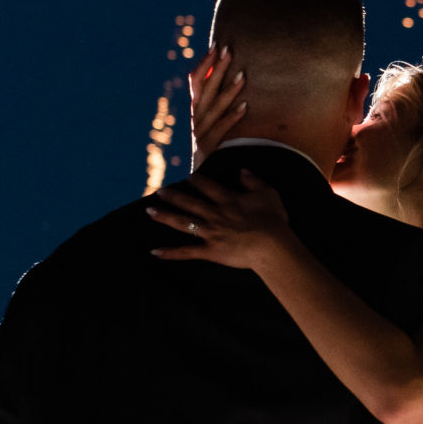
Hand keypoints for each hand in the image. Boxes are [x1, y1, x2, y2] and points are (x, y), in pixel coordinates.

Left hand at [147, 170, 293, 269]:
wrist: (271, 245)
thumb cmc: (273, 220)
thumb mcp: (268, 194)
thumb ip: (254, 181)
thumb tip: (243, 170)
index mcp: (228, 200)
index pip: (208, 187)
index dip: (197, 181)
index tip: (188, 178)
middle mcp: (215, 214)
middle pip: (190, 203)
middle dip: (173, 196)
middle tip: (159, 191)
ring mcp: (210, 233)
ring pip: (183, 223)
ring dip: (165, 216)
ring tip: (149, 211)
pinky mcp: (210, 251)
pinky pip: (187, 252)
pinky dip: (170, 253)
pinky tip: (154, 252)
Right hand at [188, 46, 246, 170]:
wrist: (188, 183)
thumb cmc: (203, 151)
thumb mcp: (204, 128)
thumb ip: (210, 108)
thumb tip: (224, 83)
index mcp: (192, 112)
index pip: (194, 82)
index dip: (204, 64)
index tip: (215, 47)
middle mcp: (194, 120)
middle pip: (204, 90)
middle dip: (216, 68)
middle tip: (229, 49)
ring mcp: (199, 135)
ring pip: (213, 108)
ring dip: (228, 90)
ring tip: (243, 75)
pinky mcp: (208, 149)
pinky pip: (221, 131)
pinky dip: (232, 118)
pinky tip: (245, 106)